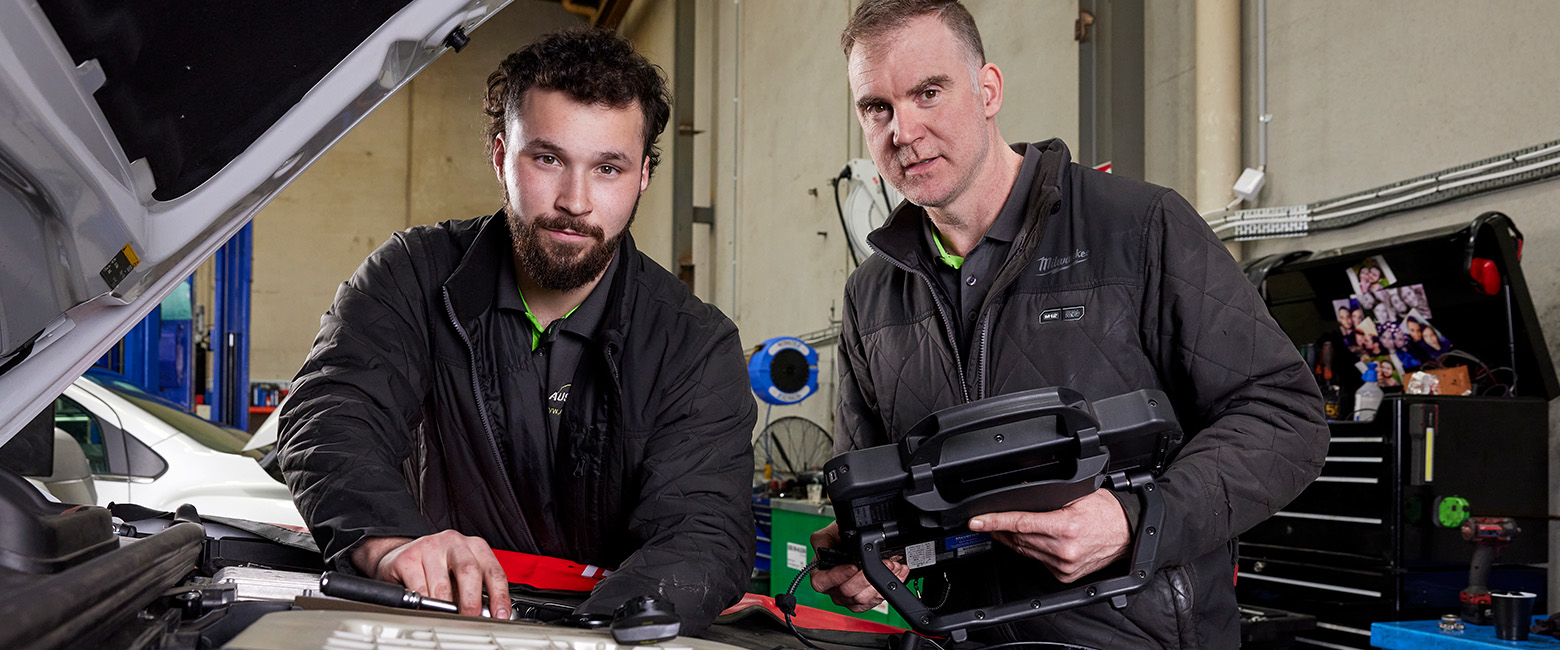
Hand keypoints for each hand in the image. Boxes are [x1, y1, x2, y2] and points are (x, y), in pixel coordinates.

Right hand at [351, 531, 510, 617]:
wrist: (399, 553)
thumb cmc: (436, 566)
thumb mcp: (459, 572)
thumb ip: (474, 588)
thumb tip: (486, 614)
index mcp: (474, 546)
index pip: (493, 571)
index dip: (499, 595)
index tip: (500, 615)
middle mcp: (455, 543)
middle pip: (469, 571)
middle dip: (472, 601)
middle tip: (471, 618)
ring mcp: (430, 547)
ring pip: (442, 585)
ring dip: (445, 607)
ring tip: (446, 617)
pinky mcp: (408, 558)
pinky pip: (419, 589)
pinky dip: (424, 604)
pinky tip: (426, 609)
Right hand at [808, 522, 910, 612]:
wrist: (854, 546)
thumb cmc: (839, 540)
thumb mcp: (827, 534)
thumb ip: (821, 540)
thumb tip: (823, 547)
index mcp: (820, 575)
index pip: (821, 583)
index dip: (837, 576)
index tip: (853, 567)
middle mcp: (833, 590)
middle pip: (847, 592)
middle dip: (867, 577)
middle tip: (880, 563)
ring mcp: (848, 598)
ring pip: (862, 599)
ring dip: (880, 582)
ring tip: (891, 566)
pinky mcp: (863, 602)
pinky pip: (875, 601)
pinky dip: (888, 586)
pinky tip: (895, 574)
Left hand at [968, 488, 1130, 582]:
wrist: (1128, 534)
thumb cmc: (1107, 512)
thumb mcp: (1078, 495)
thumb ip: (1050, 497)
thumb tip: (1023, 492)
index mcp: (1065, 527)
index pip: (1020, 523)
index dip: (994, 522)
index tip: (977, 522)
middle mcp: (1063, 549)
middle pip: (1018, 539)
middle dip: (998, 530)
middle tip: (985, 522)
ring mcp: (1063, 566)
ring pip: (1025, 552)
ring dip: (1010, 540)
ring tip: (1000, 529)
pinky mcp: (1065, 576)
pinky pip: (1038, 561)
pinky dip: (1029, 551)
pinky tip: (1027, 541)